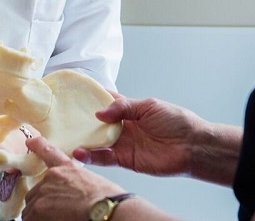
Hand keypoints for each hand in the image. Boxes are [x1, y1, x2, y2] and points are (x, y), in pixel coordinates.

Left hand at [23, 137, 125, 220]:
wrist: (106, 211)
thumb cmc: (107, 201)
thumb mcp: (93, 183)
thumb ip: (76, 183)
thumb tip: (73, 195)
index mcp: (68, 168)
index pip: (48, 151)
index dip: (38, 145)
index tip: (30, 141)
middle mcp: (52, 176)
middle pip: (37, 191)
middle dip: (43, 202)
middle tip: (59, 213)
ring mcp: (43, 192)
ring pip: (31, 207)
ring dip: (39, 215)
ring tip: (58, 219)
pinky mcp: (38, 208)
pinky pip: (29, 218)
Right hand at [72, 96, 204, 176]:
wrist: (191, 146)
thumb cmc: (176, 121)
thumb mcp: (149, 106)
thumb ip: (124, 107)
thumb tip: (100, 112)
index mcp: (130, 110)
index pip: (107, 102)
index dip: (93, 98)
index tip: (75, 94)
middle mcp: (124, 127)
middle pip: (98, 124)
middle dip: (82, 121)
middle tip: (63, 118)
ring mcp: (124, 144)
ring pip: (98, 142)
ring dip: (83, 141)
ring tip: (67, 138)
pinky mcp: (125, 160)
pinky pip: (104, 158)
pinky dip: (91, 157)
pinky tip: (80, 153)